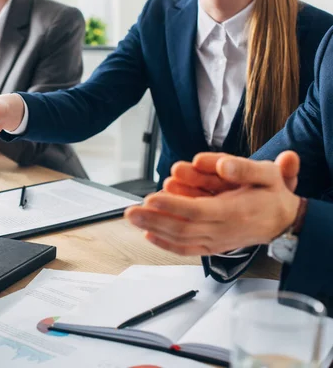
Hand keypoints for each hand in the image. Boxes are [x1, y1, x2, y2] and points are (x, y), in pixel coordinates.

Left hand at [124, 152, 301, 255]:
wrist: (284, 222)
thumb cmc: (271, 196)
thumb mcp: (268, 175)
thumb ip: (245, 168)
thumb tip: (223, 164)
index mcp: (233, 212)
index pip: (196, 211)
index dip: (171, 205)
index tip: (151, 198)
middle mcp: (222, 231)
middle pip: (181, 228)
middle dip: (153, 219)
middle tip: (130, 211)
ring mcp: (216, 242)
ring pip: (180, 239)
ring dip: (154, 230)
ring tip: (133, 219)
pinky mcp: (212, 247)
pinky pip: (186, 250)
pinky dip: (166, 245)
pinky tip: (149, 236)